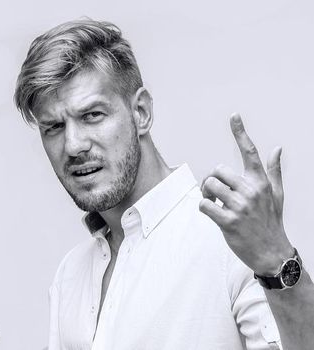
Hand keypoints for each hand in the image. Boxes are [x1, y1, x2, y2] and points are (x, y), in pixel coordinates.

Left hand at [199, 114, 293, 275]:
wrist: (272, 252)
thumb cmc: (271, 221)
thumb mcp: (277, 195)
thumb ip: (273, 170)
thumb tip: (277, 148)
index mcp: (261, 182)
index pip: (250, 152)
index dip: (240, 132)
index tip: (234, 115)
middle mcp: (252, 191)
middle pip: (218, 170)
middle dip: (212, 180)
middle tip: (217, 194)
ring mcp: (241, 206)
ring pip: (209, 186)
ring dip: (206, 194)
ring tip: (216, 204)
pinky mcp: (229, 221)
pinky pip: (204, 205)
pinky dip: (204, 208)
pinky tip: (214, 215)